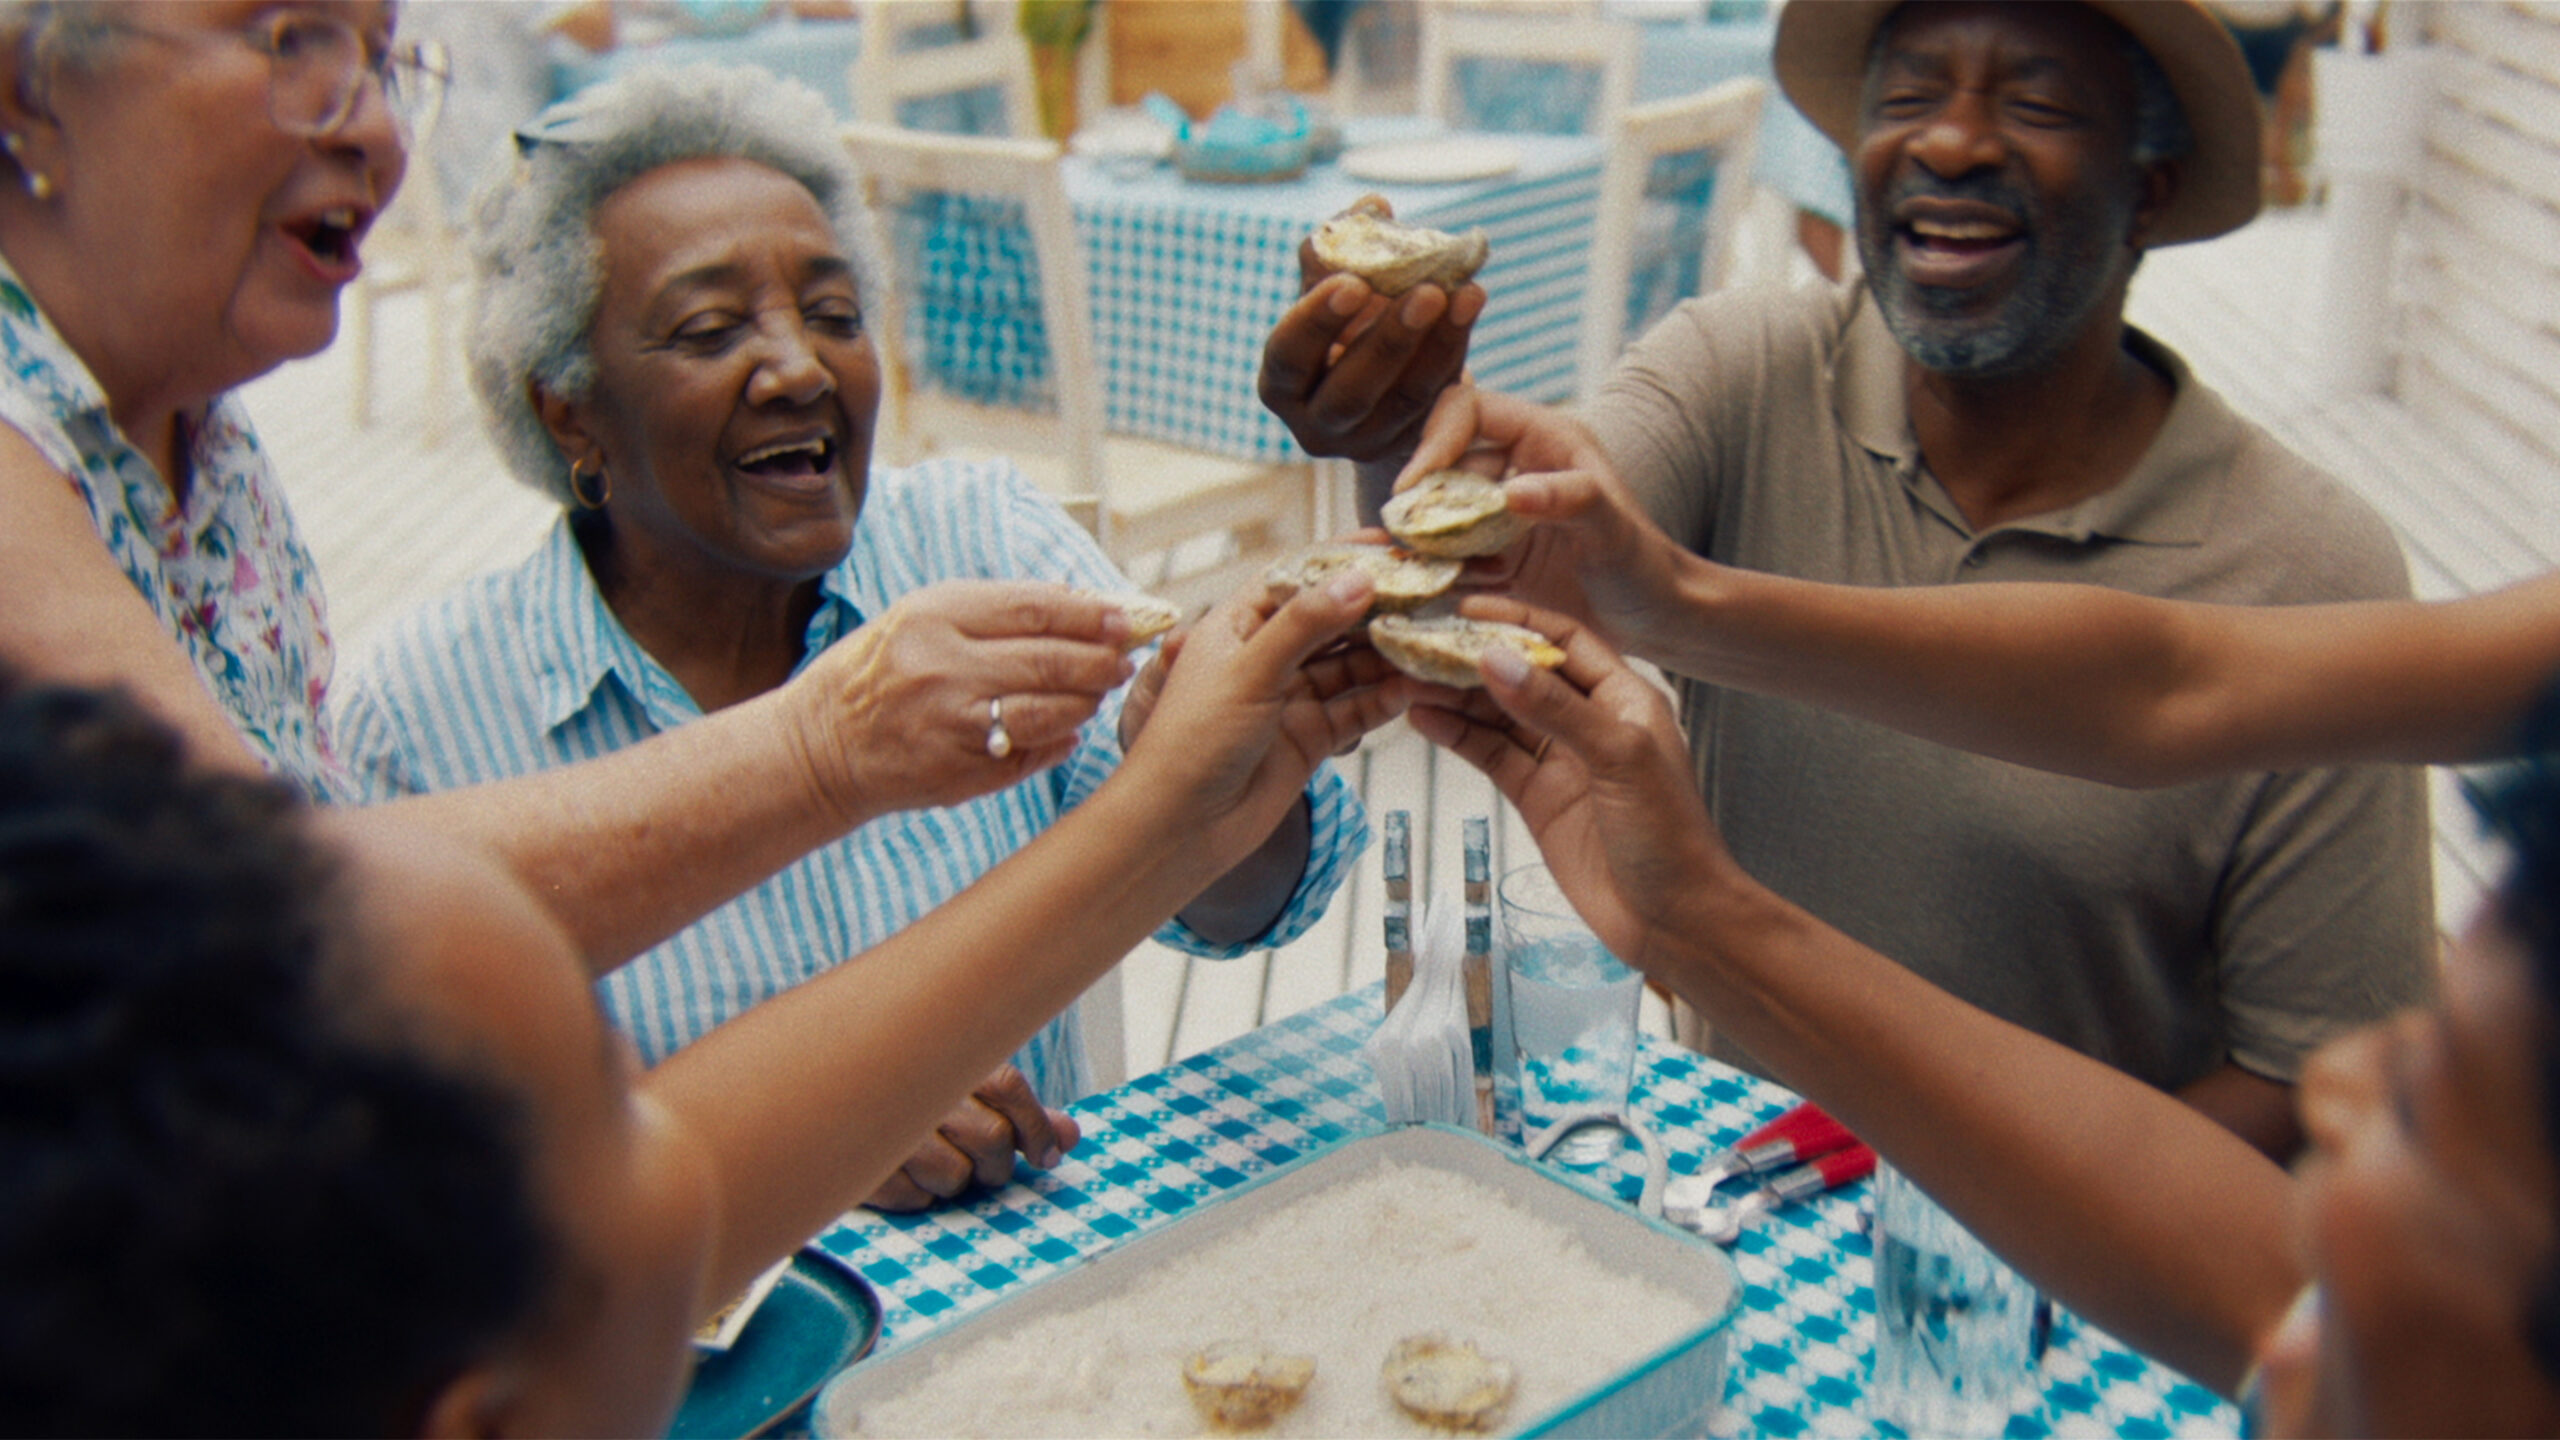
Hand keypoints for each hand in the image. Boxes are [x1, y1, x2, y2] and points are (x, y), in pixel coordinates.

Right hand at [791, 581, 1133, 824]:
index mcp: (935, 616)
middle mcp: (945, 667)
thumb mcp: (923, 617)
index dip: (1091, 614)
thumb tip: (1081, 602)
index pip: (1036, 608)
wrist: (822, 745)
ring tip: (1097, 693)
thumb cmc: (881, 671)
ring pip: (1052, 712)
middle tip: (1124, 660)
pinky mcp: (960, 772)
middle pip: (1053, 660)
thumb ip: (995, 609)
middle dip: (1101, 661)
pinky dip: (1059, 741)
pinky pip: (1031, 754)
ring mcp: (954, 724)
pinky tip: (1067, 729)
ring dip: (1087, 703)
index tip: (1124, 617)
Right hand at [861, 1065, 1079, 1210]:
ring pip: (955, 1175)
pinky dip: (917, 1195)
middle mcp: (917, 1087)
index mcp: (946, 1057)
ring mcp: (886, 1127)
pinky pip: (914, 1198)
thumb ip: (1022, 1115)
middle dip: (997, 1164)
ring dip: (953, 1180)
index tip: (1046, 1155)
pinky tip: (904, 1174)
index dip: (1036, 1126)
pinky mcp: (860, 1166)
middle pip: (991, 1139)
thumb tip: (1070, 1136)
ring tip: (934, 1164)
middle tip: (985, 1166)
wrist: (819, 1096)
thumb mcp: (966, 1094)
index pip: (1009, 1086)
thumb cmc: (909, 1097)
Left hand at [1121, 571, 1412, 863]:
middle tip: (1428, 593)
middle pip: (1331, 621)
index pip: (1297, 578)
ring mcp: (1289, 699)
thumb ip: (1305, 624)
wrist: (1179, 827)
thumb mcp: (1248, 669)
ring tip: (1430, 639)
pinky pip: (1355, 710)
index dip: (1342, 560)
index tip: (1390, 546)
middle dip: (1377, 608)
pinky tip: (1414, 686)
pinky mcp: (1308, 738)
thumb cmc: (1191, 741)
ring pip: (1350, 667)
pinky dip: (1384, 698)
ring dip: (1387, 655)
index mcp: (1236, 626)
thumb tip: (1357, 580)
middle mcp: (1265, 657)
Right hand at [1257, 210, 1484, 463]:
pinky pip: (1439, 396)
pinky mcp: (1414, 443)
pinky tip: (1471, 302)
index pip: (1289, 357)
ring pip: (1405, 398)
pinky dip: (1457, 347)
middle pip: (1351, 391)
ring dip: (1438, 342)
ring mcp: (1368, 442)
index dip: (1317, 321)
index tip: (1354, 282)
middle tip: (1428, 291)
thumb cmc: (1342, 324)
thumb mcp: (1328, 292)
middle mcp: (1317, 424)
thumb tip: (1372, 206)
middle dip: (1391, 340)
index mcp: (1281, 383)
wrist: (1376, 377)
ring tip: (1465, 292)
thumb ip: (1339, 249)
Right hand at [1396, 385, 1692, 658]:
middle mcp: (1515, 469)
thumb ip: (1571, 499)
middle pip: (1441, 465)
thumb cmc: (1643, 567)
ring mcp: (1499, 516)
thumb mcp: (1613, 530)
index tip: (1413, 489)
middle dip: (1418, 501)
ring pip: (1436, 513)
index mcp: (1543, 438)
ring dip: (1417, 541)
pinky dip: (1429, 573)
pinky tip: (1424, 593)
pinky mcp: (1491, 559)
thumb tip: (1513, 493)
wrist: (1655, 622)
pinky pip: (1444, 556)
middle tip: (1401, 541)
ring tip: (1403, 570)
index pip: (1466, 411)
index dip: (1434, 441)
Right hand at [1403, 596, 1730, 969]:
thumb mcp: (1616, 758)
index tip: (1467, 610)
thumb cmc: (1668, 835)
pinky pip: (1490, 756)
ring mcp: (1560, 761)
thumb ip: (1554, 707)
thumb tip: (1496, 659)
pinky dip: (1457, 736)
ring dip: (1457, 696)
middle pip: (1523, 674)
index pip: (1564, 640)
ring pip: (1499, 715)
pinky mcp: (1536, 799)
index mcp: (1623, 697)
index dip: (1517, 620)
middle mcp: (1589, 722)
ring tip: (1408, 677)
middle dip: (1475, 658)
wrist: (1673, 919)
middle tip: (1422, 642)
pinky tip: (1424, 719)